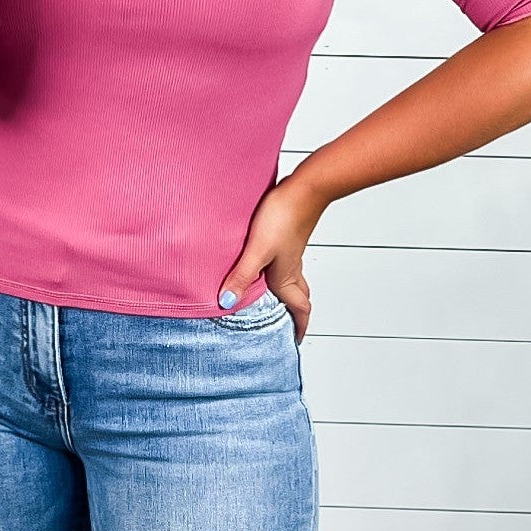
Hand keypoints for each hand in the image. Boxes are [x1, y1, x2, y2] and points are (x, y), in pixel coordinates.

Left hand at [217, 174, 329, 342]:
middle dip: (294, 314)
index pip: (299, 310)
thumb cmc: (284, 217)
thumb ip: (242, 276)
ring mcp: (290, 253)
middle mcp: (291, 268)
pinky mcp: (287, 238)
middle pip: (298, 298)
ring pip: (293, 281)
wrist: (304, 188)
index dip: (299, 327)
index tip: (295, 341)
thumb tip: (226, 303)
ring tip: (273, 301)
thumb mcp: (257, 250)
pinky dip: (279, 274)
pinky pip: (286, 264)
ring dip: (287, 294)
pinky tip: (264, 266)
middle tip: (286, 325)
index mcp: (286, 278)